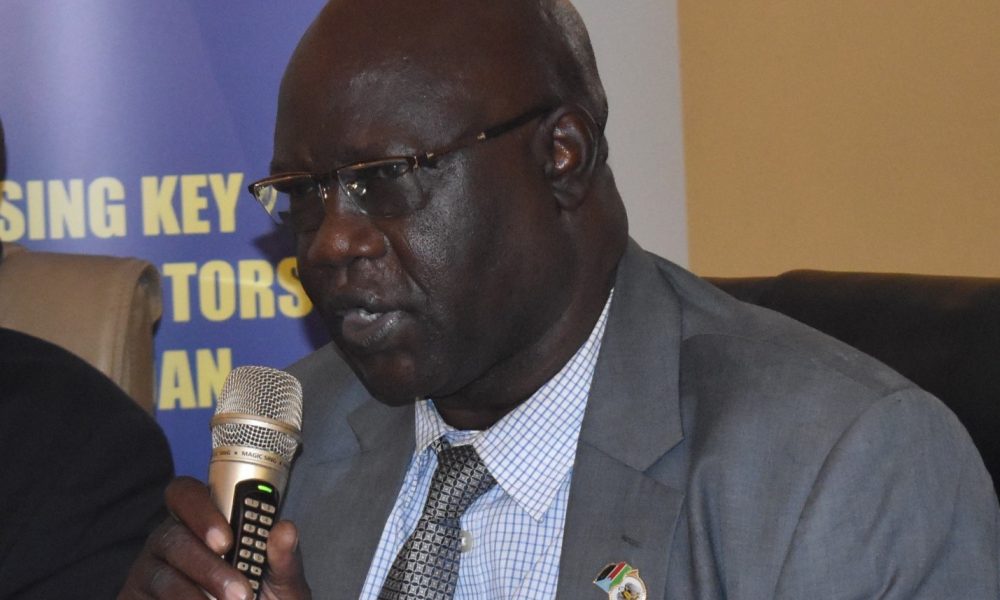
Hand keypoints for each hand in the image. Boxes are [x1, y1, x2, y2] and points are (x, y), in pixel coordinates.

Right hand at [118, 477, 310, 598]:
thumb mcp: (280, 583)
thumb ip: (283, 558)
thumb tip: (286, 529)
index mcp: (202, 521)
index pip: (185, 494)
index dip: (201, 511)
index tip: (226, 541)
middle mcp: (170, 540)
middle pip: (172, 537)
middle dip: (207, 566)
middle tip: (240, 592)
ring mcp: (149, 572)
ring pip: (161, 575)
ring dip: (193, 595)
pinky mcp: (134, 598)